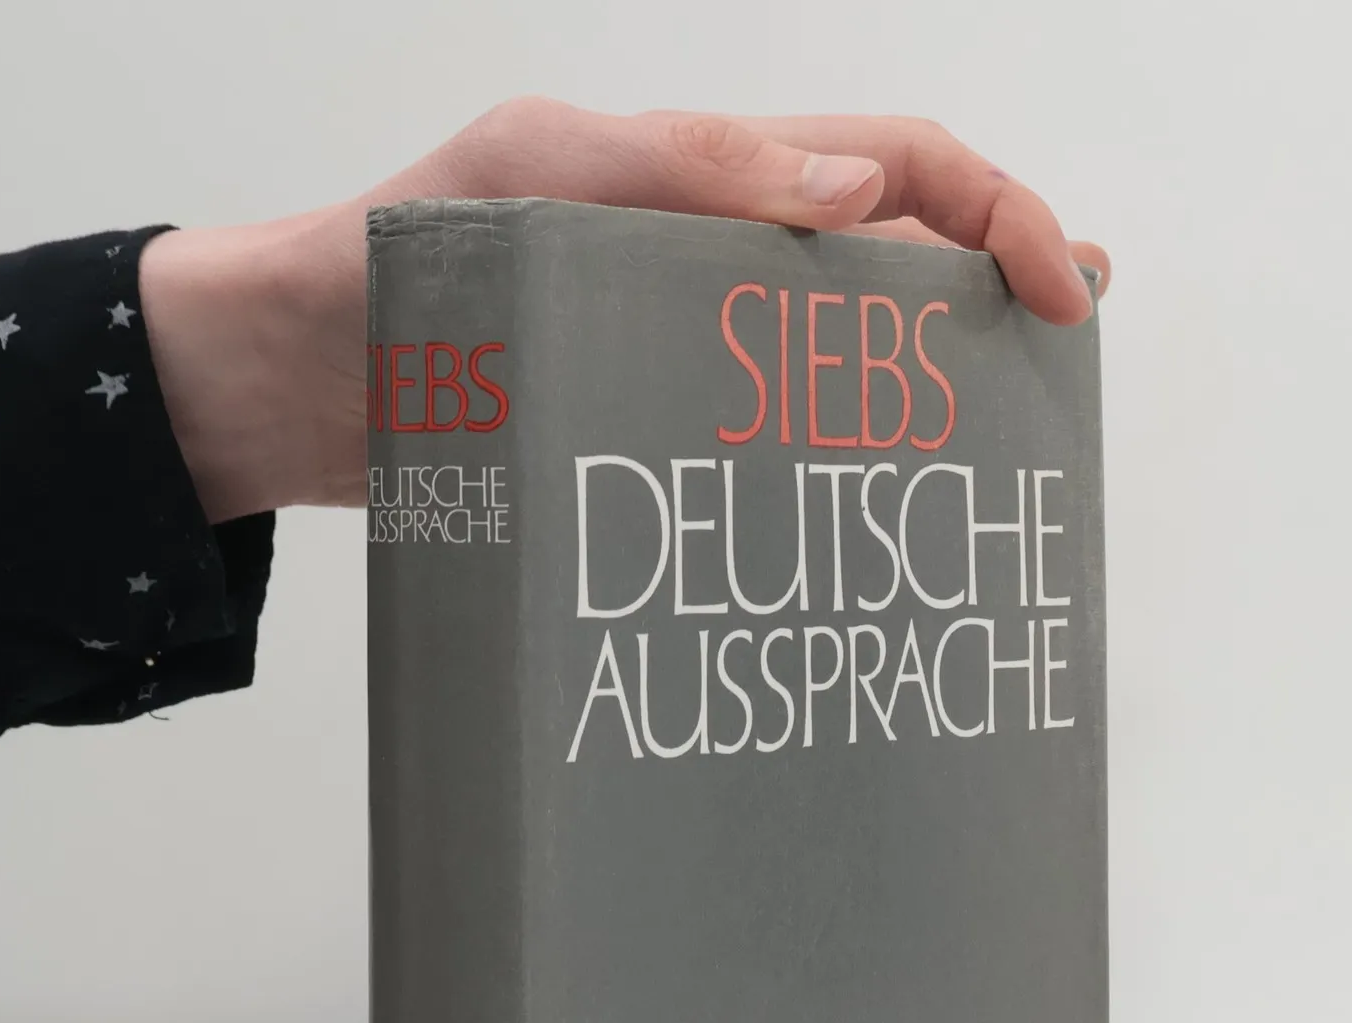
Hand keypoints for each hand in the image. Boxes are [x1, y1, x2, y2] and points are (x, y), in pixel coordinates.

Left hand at [139, 98, 1111, 523]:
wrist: (287, 384)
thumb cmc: (399, 259)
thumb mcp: (535, 170)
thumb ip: (686, 166)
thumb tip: (858, 191)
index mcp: (711, 181)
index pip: (903, 168)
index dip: (1001, 214)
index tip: (1063, 292)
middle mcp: (714, 266)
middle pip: (897, 265)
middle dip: (994, 298)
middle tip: (1061, 362)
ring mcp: (683, 357)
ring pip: (843, 367)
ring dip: (925, 398)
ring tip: (989, 460)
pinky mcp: (645, 442)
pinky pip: (764, 449)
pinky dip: (828, 477)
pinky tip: (858, 527)